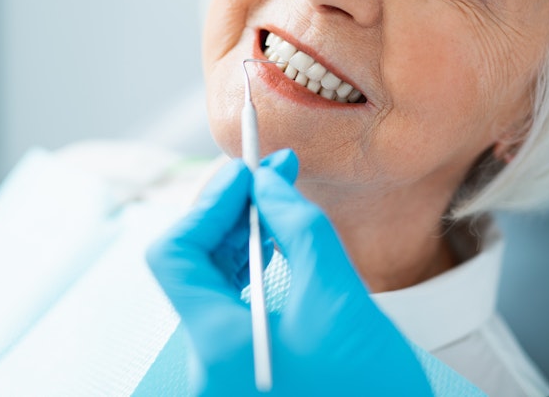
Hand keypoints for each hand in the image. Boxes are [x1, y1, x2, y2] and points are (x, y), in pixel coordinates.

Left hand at [147, 149, 433, 396]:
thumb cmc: (373, 392)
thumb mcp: (341, 297)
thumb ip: (299, 229)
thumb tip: (268, 184)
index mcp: (220, 348)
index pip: (175, 254)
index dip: (208, 203)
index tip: (246, 173)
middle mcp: (206, 367)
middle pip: (190, 266)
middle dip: (227, 212)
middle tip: (269, 175)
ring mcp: (221, 373)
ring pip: (207, 284)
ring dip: (238, 236)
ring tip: (276, 204)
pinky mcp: (240, 373)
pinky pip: (227, 306)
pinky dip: (246, 268)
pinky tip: (274, 246)